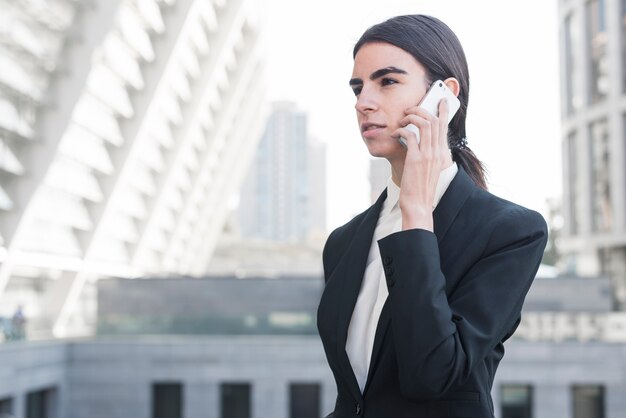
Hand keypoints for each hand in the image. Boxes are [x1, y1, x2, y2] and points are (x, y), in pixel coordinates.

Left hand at [393, 100, 451, 230]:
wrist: (419, 205)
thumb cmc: (420, 188)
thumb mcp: (429, 169)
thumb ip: (428, 154)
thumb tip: (418, 140)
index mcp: (441, 154)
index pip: (444, 127)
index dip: (443, 112)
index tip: (441, 101)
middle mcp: (437, 152)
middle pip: (434, 121)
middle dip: (421, 109)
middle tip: (410, 110)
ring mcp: (427, 155)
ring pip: (424, 124)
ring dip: (411, 117)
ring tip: (402, 120)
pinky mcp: (415, 159)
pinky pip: (409, 136)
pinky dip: (401, 130)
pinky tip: (395, 134)